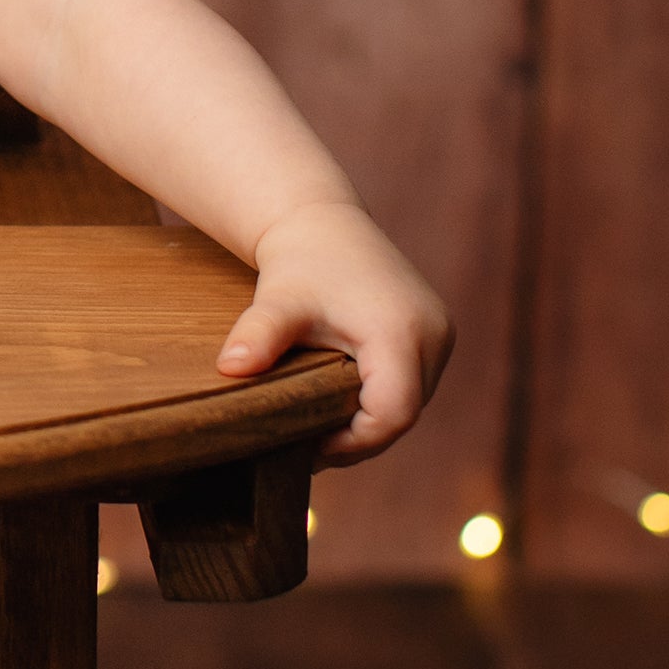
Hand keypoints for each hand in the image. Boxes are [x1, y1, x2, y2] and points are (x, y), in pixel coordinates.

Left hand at [215, 199, 452, 464]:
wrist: (323, 223)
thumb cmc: (300, 263)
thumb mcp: (278, 303)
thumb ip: (258, 336)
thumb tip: (228, 368)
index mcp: (401, 333)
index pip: (392, 415)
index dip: (353, 442)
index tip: (310, 445)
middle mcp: (434, 335)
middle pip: (403, 415)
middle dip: (357, 436)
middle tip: (308, 444)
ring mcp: (440, 335)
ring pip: (410, 403)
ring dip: (369, 419)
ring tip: (322, 424)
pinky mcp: (435, 334)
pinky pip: (412, 385)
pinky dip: (380, 400)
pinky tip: (341, 400)